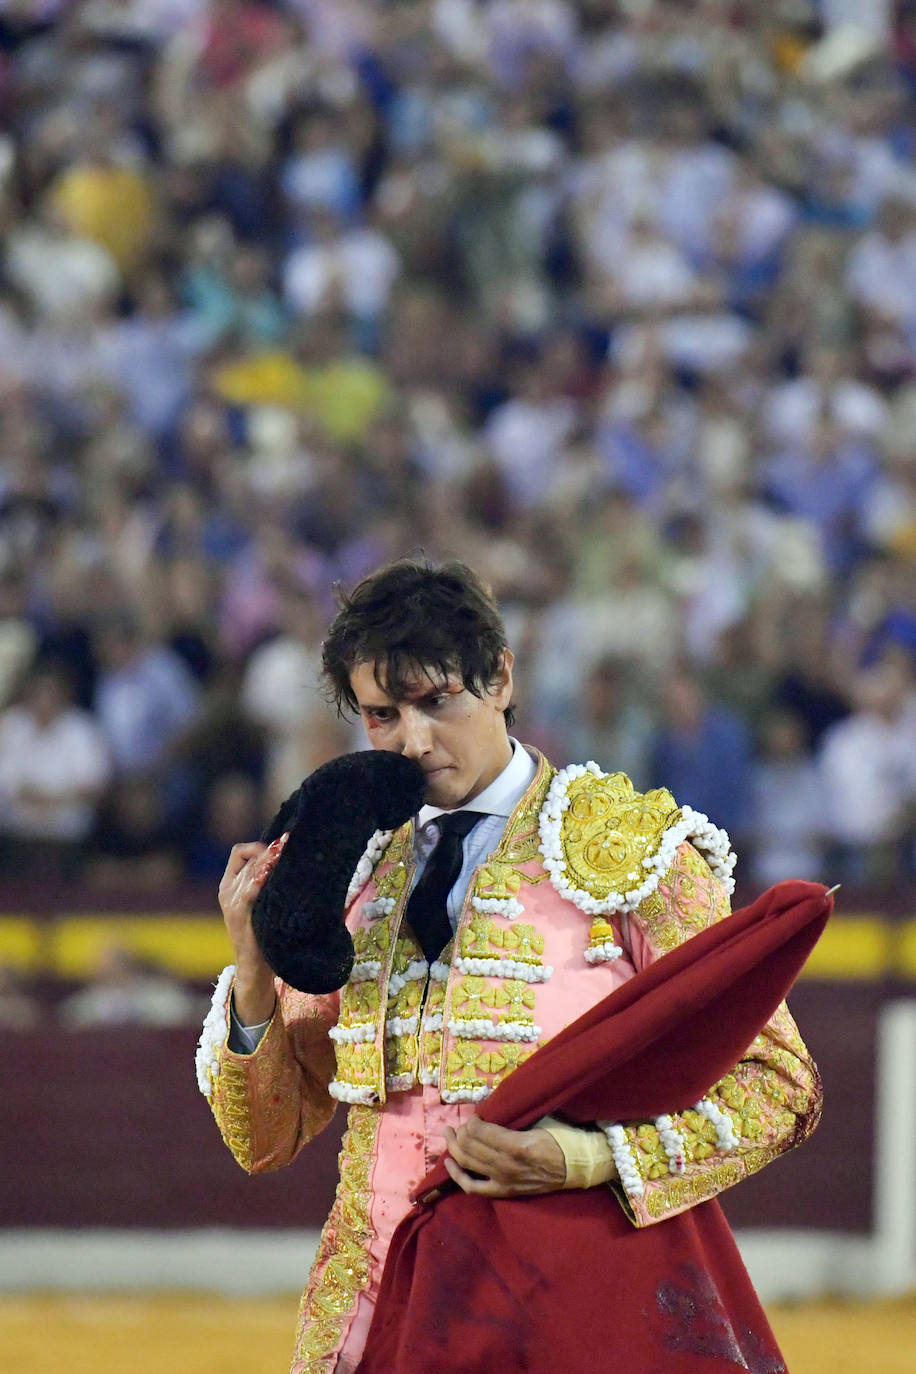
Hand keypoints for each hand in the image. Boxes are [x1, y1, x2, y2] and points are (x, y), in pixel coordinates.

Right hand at [218, 835, 287, 1022]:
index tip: (279, 848)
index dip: (258, 846)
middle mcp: (227, 892)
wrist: (254, 967)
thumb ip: (264, 882)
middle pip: (249, 859)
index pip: (239, 853)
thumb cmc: (263, 933)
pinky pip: (250, 890)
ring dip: (270, 860)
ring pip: (251, 871)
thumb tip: (286, 857)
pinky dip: (262, 878)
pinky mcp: (240, 915)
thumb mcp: (259, 903)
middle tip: (290, 842)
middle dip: (271, 850)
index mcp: (229, 886)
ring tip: (287, 852)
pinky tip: (277, 872)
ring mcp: (232, 903)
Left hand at [442, 1118, 566, 1197]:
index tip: (474, 1115)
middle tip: (460, 1124)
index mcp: (516, 1145)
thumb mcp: (539, 1121)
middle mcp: (506, 1165)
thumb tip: (489, 1108)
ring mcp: (504, 1181)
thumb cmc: (560, 1138)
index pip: (479, 1132)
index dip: (472, 1121)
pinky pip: (473, 1188)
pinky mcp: (504, 1192)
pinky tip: (449, 1163)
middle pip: (470, 1146)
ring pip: (468, 1164)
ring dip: (453, 1147)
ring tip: (448, 1135)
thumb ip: (512, 1118)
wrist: (575, 1167)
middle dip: (460, 1132)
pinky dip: (458, 1176)